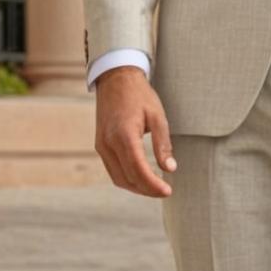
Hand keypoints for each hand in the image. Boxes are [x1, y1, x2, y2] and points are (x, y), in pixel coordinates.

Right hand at [94, 65, 175, 197]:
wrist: (116, 78)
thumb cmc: (139, 95)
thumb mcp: (157, 115)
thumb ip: (163, 144)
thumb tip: (170, 169)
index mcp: (124, 135)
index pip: (138, 170)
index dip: (153, 185)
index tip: (168, 191)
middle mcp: (108, 143)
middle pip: (127, 178)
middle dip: (147, 189)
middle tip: (164, 191)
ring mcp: (101, 145)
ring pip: (118, 178)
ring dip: (136, 187)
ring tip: (154, 188)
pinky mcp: (100, 145)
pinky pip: (112, 169)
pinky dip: (126, 178)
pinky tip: (140, 177)